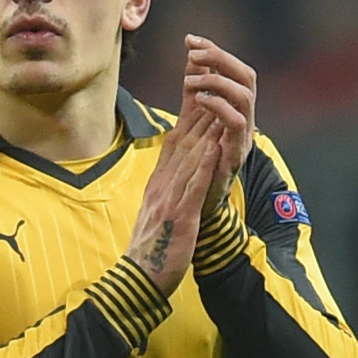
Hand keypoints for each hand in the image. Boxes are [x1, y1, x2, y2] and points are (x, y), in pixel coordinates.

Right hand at [124, 103, 230, 293]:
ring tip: (218, 100)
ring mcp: (169, 200)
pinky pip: (193, 187)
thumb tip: (178, 168)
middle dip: (198, 108)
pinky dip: (203, 165)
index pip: (175, 140)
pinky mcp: (179, 217)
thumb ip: (168, 186)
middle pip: (182, 140)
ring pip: (189, 157)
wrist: (139, 280)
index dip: (188, 111)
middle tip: (210, 77)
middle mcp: (162, 185)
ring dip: (203, 128)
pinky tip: (213, 146)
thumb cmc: (152, 248)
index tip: (199, 85)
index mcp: (158, 183)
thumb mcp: (158, 210)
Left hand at [182, 34, 256, 214]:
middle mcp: (245, 119)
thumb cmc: (196, 163)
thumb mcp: (193, 120)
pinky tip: (199, 101)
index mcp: (235, 108)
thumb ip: (194, 91)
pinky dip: (220, 107)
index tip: (189, 39)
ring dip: (217, 82)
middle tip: (192, 52)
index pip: (233, 69)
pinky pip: (237, 124)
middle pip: (246, 76)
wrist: (193, 206)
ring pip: (245, 96)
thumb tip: (192, 58)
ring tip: (189, 81)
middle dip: (220, 59)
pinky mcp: (236, 154)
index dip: (214, 51)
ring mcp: (243, 136)